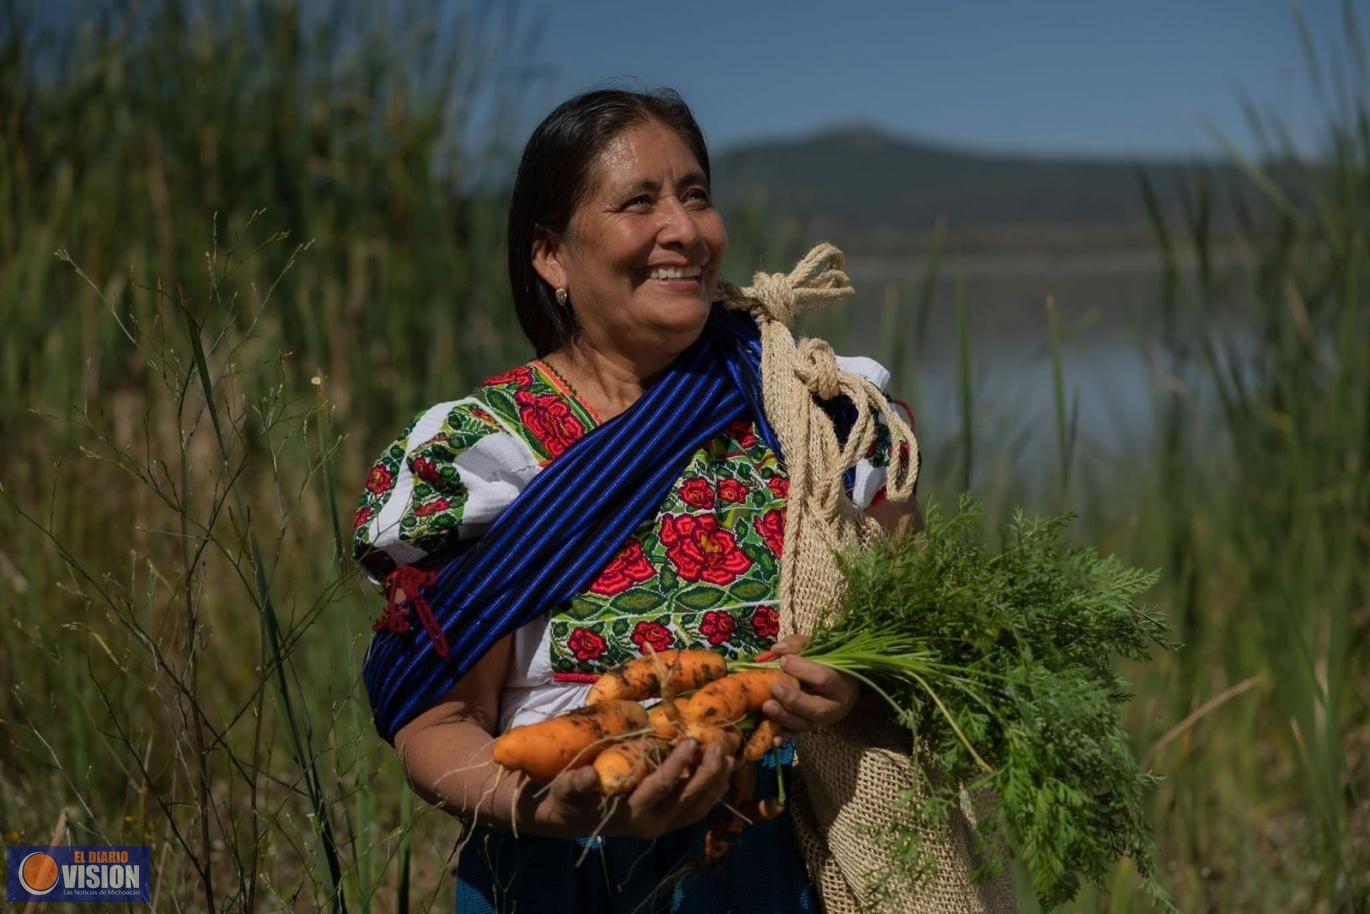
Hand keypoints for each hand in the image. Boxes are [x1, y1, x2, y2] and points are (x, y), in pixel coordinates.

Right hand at [532, 739, 733, 839]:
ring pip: (699, 806)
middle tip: (719, 745)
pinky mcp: (669, 823)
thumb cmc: (571, 798)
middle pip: (689, 798)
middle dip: (708, 772)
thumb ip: (577, 784)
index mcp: (631, 812)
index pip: (662, 787)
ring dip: (717, 783)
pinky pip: (697, 810)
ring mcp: (663, 825)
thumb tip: (589, 776)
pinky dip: (713, 793)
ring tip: (731, 757)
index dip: (678, 764)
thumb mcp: (568, 790)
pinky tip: (723, 775)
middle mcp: (652, 823)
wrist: (572, 820)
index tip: (691, 740)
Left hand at [761, 634, 859, 741]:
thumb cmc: (829, 664)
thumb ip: (799, 645)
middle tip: (774, 687)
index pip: (823, 678)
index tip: (784, 661)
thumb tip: (777, 650)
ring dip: (784, 717)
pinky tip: (772, 738)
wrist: (843, 687)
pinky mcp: (810, 729)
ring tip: (767, 706)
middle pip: (814, 707)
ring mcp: (821, 721)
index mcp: (840, 682)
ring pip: (804, 724)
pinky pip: (796, 735)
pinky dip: (784, 737)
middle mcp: (833, 706)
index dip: (803, 670)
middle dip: (793, 699)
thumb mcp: (820, 648)